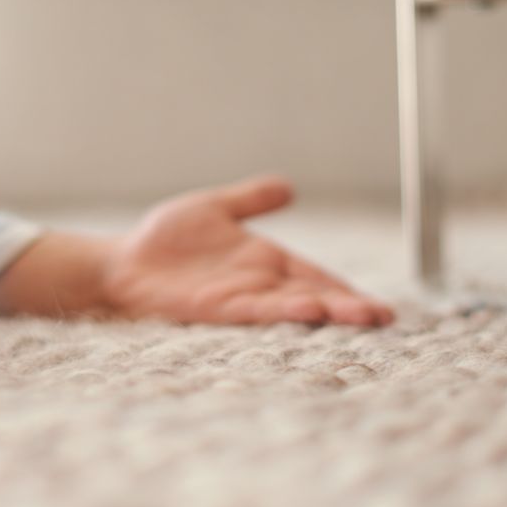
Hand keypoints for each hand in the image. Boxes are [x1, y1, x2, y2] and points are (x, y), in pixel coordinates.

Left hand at [102, 176, 394, 326]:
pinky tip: (311, 310)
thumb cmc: (164, 241)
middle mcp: (260, 285)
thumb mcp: (216, 208)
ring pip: (294, 307)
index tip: (381, 308)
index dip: (347, 291)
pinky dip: (285, 310)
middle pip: (314, 296)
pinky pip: (257, 309)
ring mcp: (241, 298)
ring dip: (328, 313)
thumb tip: (288, 187)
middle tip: (385, 319)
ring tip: (363, 318)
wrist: (122, 263)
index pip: (317, 279)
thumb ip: (251, 200)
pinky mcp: (217, 307)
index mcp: (266, 264)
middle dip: (349, 308)